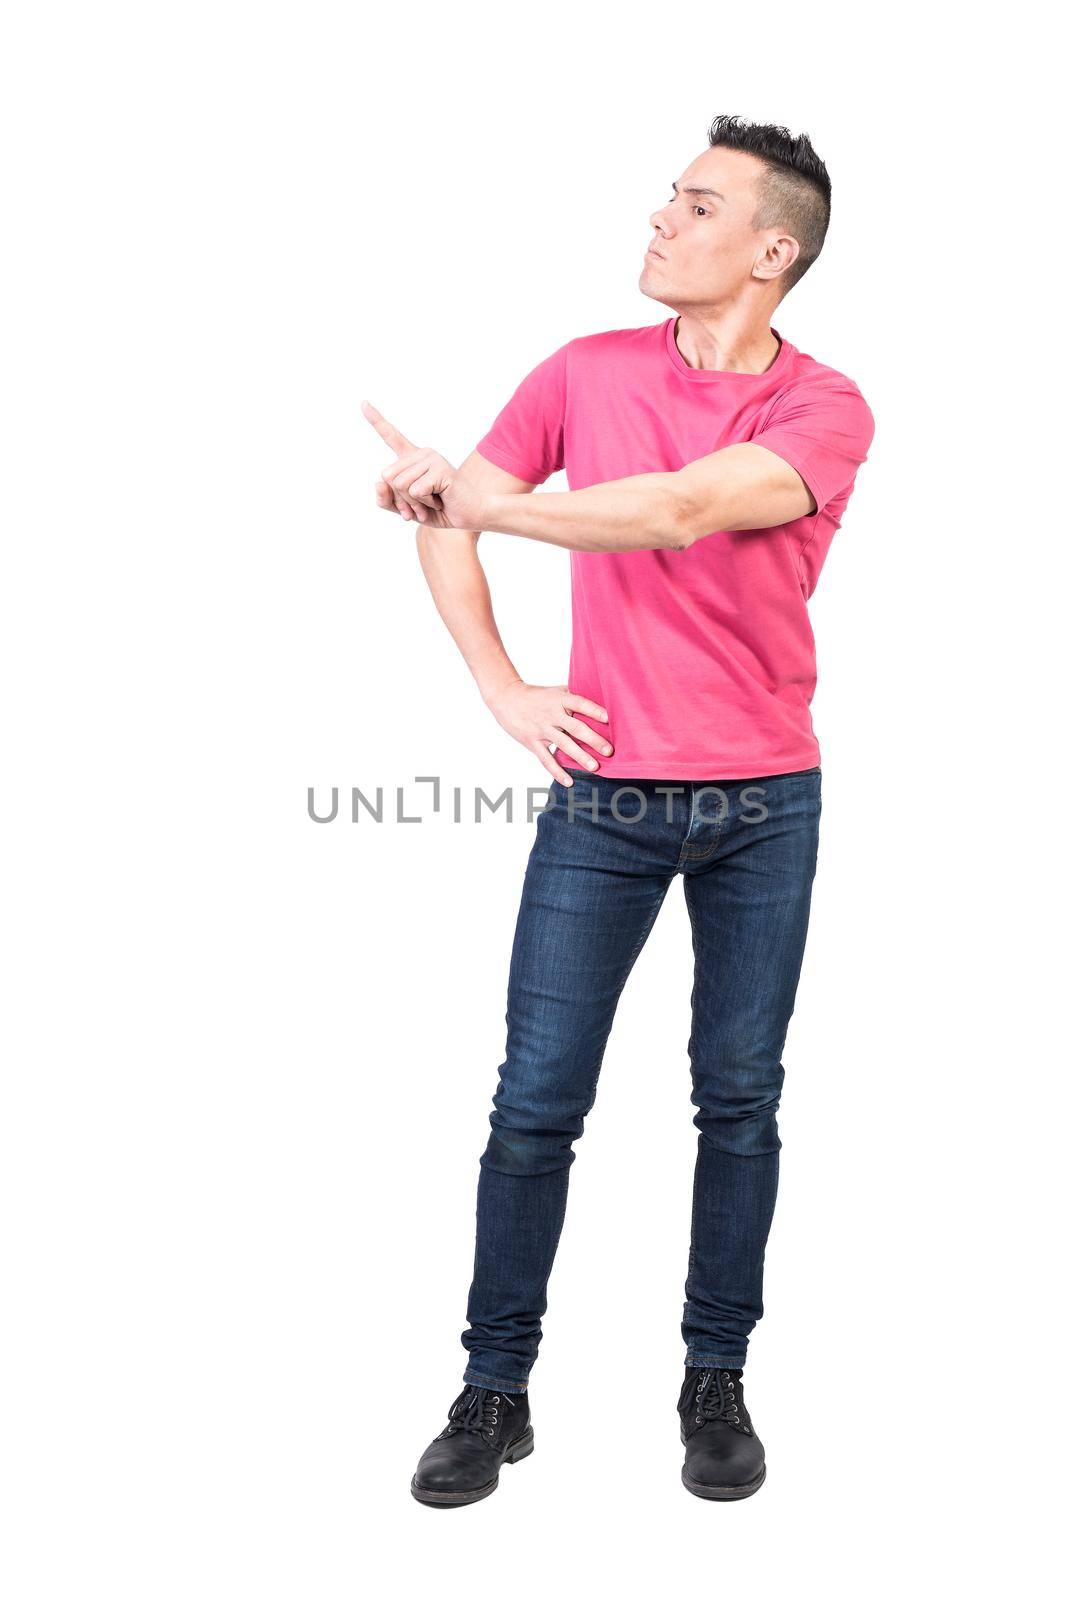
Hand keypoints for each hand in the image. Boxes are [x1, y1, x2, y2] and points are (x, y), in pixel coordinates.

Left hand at [361, 400, 485, 530]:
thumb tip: (378, 482)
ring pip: (401, 485)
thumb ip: (387, 500)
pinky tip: (440, 500)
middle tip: (422, 505)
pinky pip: (416, 491)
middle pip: (388, 476)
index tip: (363, 403)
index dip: (376, 420)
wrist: (470, 516)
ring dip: (414, 503)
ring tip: (433, 502)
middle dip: (401, 499)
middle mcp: (421, 454)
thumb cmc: (439, 510)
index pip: (391, 437)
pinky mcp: (441, 469)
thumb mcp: (407, 509)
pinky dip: (425, 503)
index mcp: (412, 459)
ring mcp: (432, 458)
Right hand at [486, 680, 612, 785]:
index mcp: (559, 699)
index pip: (579, 703)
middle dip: (593, 739)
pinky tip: (569, 782)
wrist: (507, 698)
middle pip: (575, 728)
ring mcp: (542, 729)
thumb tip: (598, 699)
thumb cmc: (537, 695)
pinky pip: (546, 759)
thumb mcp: (555, 690)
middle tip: (608, 750)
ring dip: (580, 757)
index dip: (594, 710)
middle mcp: (552, 714)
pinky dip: (557, 772)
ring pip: (563, 745)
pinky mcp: (532, 742)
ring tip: (594, 767)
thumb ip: (574, 696)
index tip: (608, 718)